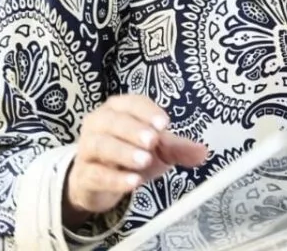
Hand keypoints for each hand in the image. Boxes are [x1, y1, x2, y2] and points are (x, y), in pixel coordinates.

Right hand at [63, 94, 207, 227]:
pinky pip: (95, 174)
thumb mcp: (157, 149)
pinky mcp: (83, 175)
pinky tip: (132, 182)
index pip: (131, 103)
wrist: (100, 183)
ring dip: (123, 152)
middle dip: (133, 129)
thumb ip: (178, 148)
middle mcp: (98, 124)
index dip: (147, 111)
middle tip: (152, 140)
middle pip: (112, 121)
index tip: (164, 123)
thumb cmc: (130, 155)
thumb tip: (203, 152)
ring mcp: (87, 149)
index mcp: (118, 109)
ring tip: (144, 160)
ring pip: (100, 145)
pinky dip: (114, 178)